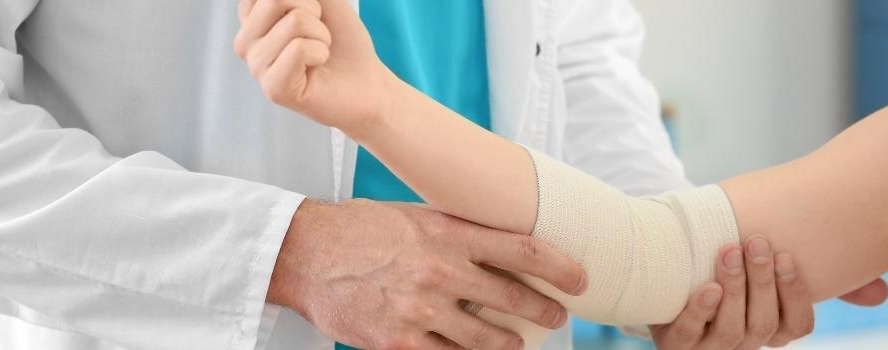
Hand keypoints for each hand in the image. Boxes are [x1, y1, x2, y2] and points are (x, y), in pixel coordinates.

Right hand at [234, 0, 391, 130]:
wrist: (367, 81)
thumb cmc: (344, 42)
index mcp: (252, 20)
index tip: (312, 14)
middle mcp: (247, 43)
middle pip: (274, 0)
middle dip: (313, 12)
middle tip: (319, 34)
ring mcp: (257, 66)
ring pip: (294, 22)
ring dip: (321, 34)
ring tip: (320, 52)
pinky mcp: (273, 88)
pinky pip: (299, 49)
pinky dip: (321, 52)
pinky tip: (318, 67)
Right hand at [267, 199, 587, 349]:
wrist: (306, 253)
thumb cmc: (362, 230)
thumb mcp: (418, 217)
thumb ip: (460, 234)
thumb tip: (504, 250)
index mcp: (449, 233)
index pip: (523, 250)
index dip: (561, 267)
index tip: (580, 279)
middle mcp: (440, 271)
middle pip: (514, 299)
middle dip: (544, 312)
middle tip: (556, 317)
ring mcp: (421, 310)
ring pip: (487, 338)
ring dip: (509, 343)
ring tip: (516, 342)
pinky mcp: (399, 342)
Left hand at [651, 237, 887, 348]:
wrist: (668, 265)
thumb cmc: (732, 267)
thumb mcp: (774, 268)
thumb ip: (825, 278)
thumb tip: (881, 293)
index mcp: (771, 327)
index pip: (797, 325)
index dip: (794, 294)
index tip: (788, 257)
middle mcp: (744, 342)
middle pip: (764, 325)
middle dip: (762, 283)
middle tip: (758, 243)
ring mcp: (708, 347)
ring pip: (731, 329)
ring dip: (734, 289)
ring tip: (730, 252)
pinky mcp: (674, 342)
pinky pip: (689, 333)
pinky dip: (699, 311)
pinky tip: (706, 287)